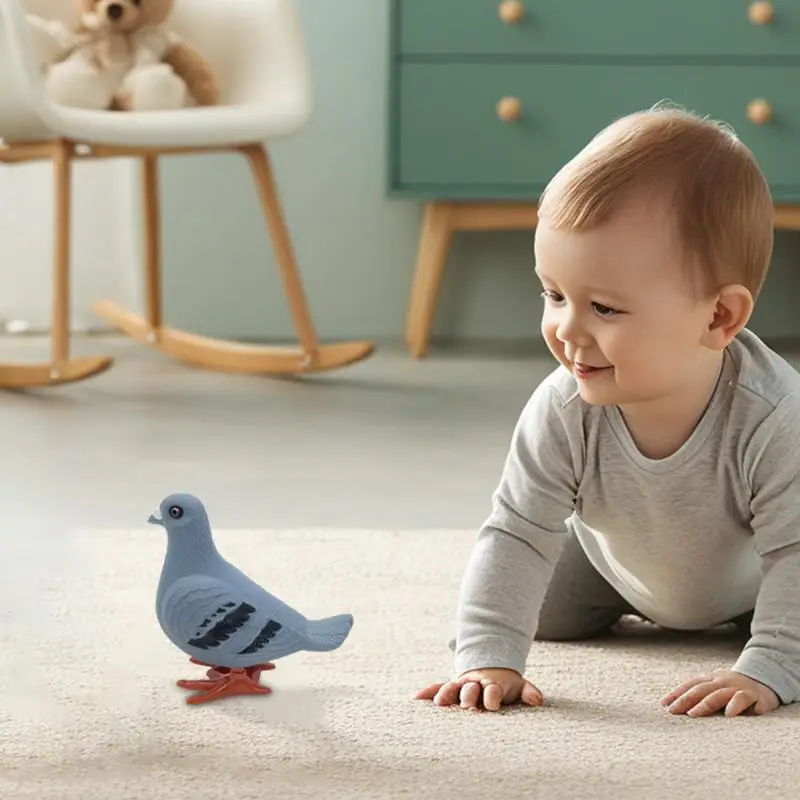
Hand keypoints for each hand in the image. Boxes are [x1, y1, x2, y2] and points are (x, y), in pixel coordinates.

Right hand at [415, 668, 542, 711]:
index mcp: (492, 685)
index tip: (492, 704)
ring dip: (446, 695)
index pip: (491, 691)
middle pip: (469, 689)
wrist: (490, 668)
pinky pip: (437, 688)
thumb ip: (528, 692)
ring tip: (440, 703)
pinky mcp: (450, 688)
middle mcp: (474, 684)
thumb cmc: (506, 687)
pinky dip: (427, 692)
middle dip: (468, 696)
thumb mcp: (519, 687)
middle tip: (466, 705)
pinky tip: (416, 698)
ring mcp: (460, 686)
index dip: (492, 696)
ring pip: (451, 688)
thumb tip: (537, 700)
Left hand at [660, 669, 779, 717]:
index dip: (676, 693)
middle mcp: (722, 682)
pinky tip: (729, 715)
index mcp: (711, 680)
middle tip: (672, 711)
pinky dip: (736, 705)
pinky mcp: (754, 695)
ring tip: (693, 714)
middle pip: (700, 689)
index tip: (663, 704)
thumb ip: (702, 694)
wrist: (766, 680)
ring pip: (718, 694)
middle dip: (684, 700)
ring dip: (704, 704)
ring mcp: (737, 687)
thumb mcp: (717, 688)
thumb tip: (676, 706)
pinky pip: (743, 699)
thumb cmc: (735, 688)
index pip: (691, 685)